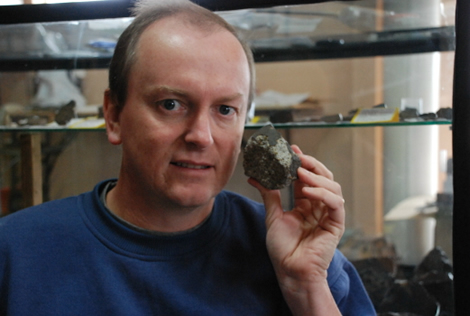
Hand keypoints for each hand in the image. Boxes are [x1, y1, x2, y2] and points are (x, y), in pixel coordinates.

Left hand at [248, 145, 344, 296]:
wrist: (290, 271)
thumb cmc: (283, 249)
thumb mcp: (272, 216)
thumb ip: (269, 195)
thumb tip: (255, 177)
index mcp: (305, 204)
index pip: (306, 177)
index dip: (300, 163)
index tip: (290, 149)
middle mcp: (318, 206)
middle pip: (322, 177)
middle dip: (310, 164)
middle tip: (297, 156)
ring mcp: (328, 214)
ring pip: (332, 186)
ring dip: (316, 176)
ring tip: (300, 171)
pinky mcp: (336, 224)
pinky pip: (335, 203)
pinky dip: (323, 193)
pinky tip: (308, 190)